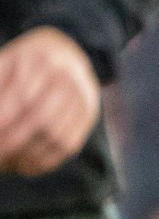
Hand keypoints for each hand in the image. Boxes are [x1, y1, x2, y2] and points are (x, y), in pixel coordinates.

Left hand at [0, 27, 101, 176]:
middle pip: (41, 118)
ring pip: (55, 136)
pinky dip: (43, 161)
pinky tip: (23, 165)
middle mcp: (69, 75)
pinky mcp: (89, 114)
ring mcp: (84, 95)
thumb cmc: (21, 65)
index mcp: (42, 58)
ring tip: (5, 163)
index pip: (22, 96)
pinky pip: (68, 145)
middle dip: (12, 142)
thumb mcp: (4, 66)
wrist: (63, 53)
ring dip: (26, 156)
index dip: (3, 121)